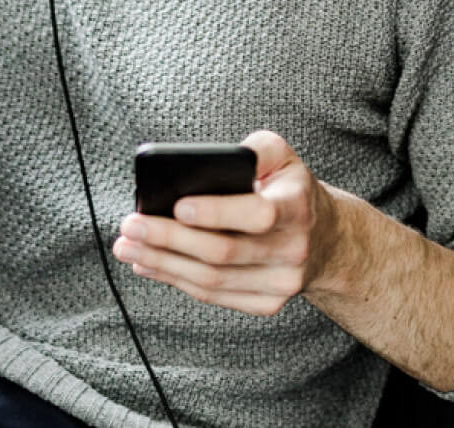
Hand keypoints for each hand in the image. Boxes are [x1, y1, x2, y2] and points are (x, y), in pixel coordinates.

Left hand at [112, 130, 340, 315]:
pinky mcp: (268, 303)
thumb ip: (254, 148)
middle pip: (222, 252)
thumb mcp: (283, 157)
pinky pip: (214, 296)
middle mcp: (293, 249)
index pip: (258, 214)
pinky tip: (149, 264)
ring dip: (163, 263)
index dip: (216, 212)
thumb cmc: (289, 189)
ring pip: (212, 280)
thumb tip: (210, 159)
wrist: (326, 239)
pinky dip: (176, 281)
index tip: (176, 206)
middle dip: (168, 239)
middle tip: (130, 225)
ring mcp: (282, 283)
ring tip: (127, 246)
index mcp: (297, 207)